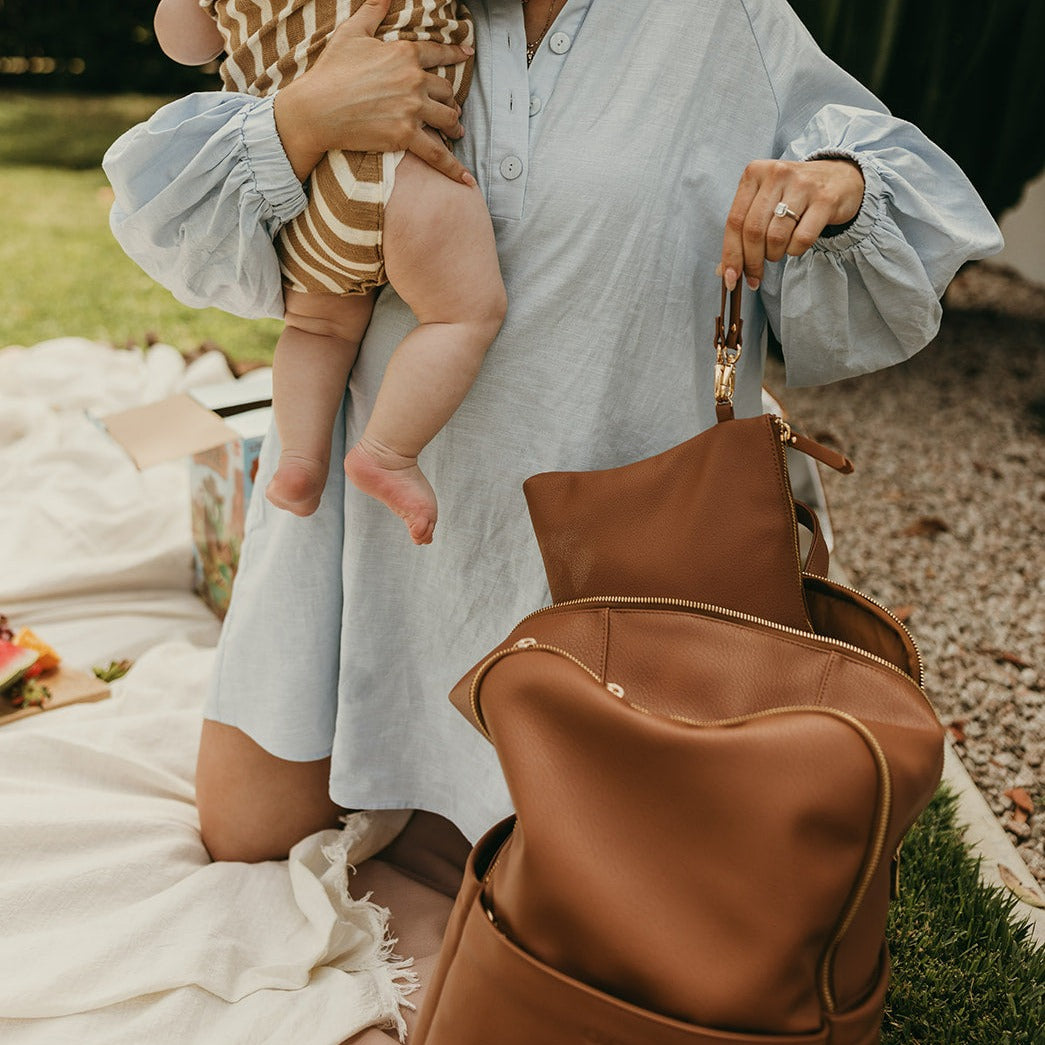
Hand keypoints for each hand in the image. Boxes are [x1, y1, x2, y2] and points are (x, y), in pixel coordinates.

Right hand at [273, 0, 474, 183]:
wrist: (318, 108)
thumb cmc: (331, 70)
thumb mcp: (352, 33)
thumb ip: (373, 11)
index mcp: (404, 53)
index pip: (439, 53)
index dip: (455, 53)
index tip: (467, 54)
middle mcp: (414, 80)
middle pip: (446, 90)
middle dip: (449, 99)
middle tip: (450, 108)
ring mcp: (412, 109)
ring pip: (447, 118)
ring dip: (454, 126)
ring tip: (455, 131)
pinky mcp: (405, 136)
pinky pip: (437, 153)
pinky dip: (453, 167)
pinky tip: (465, 179)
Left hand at [717, 159, 864, 290]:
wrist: (839, 177)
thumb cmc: (793, 195)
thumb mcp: (764, 203)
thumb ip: (742, 231)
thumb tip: (724, 271)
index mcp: (754, 173)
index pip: (734, 221)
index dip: (731, 255)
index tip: (731, 279)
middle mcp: (777, 173)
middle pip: (753, 231)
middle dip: (752, 261)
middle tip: (755, 276)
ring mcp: (803, 185)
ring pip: (776, 237)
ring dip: (774, 255)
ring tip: (778, 252)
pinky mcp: (825, 200)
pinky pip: (801, 239)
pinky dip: (795, 251)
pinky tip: (795, 245)